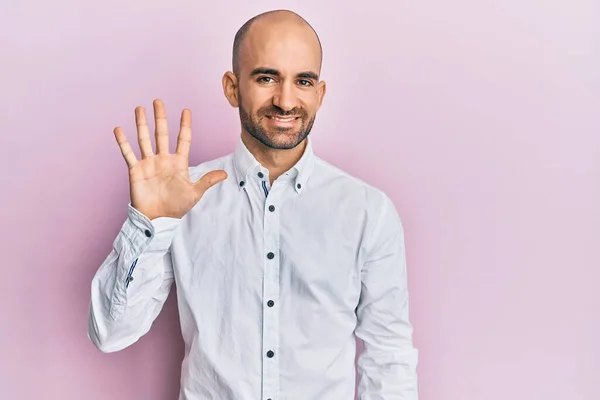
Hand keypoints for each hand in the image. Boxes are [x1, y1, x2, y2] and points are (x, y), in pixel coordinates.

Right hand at [114, 99, 226, 219]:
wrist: (158, 219)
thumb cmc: (176, 207)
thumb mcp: (195, 193)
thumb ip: (207, 181)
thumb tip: (225, 174)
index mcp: (179, 163)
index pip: (183, 139)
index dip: (185, 125)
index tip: (186, 110)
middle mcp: (163, 159)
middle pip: (162, 134)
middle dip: (160, 117)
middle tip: (158, 101)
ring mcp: (149, 163)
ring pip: (144, 139)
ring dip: (142, 124)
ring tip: (140, 108)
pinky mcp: (136, 170)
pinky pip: (128, 153)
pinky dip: (123, 142)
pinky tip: (119, 129)